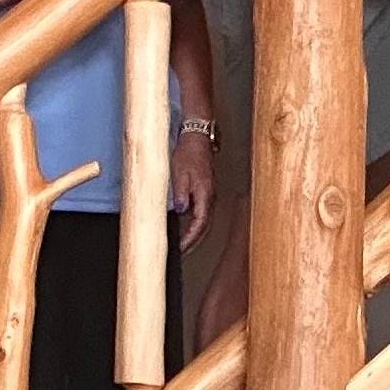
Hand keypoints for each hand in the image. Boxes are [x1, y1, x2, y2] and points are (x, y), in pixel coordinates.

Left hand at [174, 131, 216, 249]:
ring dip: (194, 234)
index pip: (199, 225)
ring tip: (181, 244)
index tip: (180, 249)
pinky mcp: (205, 191)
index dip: (189, 239)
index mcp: (205, 195)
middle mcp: (210, 197)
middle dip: (193, 242)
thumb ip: (181, 194)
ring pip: (204, 221)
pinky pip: (201, 212)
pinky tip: (184, 225)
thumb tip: (181, 211)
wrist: (197, 137)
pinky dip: (194, 223)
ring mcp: (209, 194)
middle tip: (181, 252)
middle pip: (204, 227)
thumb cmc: (188, 152)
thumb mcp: (179, 173)